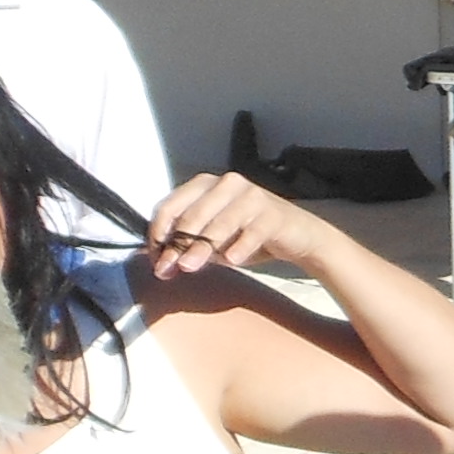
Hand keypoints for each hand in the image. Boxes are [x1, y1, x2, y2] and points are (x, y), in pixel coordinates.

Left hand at [139, 172, 337, 283]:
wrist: (296, 235)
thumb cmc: (248, 234)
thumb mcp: (213, 238)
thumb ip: (188, 242)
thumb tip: (159, 259)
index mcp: (206, 185)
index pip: (171, 206)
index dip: (159, 234)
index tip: (156, 259)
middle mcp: (227, 184)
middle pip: (192, 216)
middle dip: (177, 245)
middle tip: (167, 269)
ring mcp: (251, 196)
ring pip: (219, 223)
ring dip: (201, 247)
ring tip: (189, 267)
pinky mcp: (272, 213)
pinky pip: (251, 232)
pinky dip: (239, 247)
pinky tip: (232, 261)